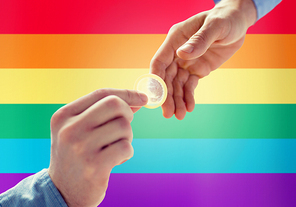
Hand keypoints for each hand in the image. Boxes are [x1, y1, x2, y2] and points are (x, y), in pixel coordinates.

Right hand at [48, 89, 147, 206]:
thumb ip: (103, 112)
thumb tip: (137, 100)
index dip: (126, 93)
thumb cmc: (76, 155)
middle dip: (127, 114)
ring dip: (127, 137)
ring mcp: (81, 148)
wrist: (62, 192)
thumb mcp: (79, 129)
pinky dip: (127, 153)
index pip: (102, 93)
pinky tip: (116, 160)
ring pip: (124, 126)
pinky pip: (126, 147)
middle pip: (115, 104)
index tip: (143, 98)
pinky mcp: (94, 166)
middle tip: (123, 128)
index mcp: (64, 115)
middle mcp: (70, 129)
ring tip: (115, 148)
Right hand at [150, 0, 255, 119]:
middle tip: (168, 113)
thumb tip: (182, 55)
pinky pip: (190, 86)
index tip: (156, 96)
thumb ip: (199, 40)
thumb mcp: (215, 26)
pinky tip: (189, 107)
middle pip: (167, 77)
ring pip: (177, 85)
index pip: (159, 61)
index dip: (156, 79)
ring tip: (179, 115)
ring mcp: (186, 62)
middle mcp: (177, 53)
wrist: (237, 23)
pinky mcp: (197, 70)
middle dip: (167, 96)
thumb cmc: (225, 19)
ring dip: (177, 100)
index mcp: (175, 39)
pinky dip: (188, 97)